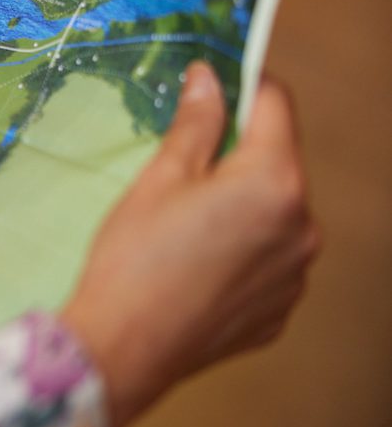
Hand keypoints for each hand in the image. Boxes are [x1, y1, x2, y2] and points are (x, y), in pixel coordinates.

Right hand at [60, 62, 319, 426]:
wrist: (122, 348)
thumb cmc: (134, 258)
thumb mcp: (160, 177)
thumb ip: (196, 122)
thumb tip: (210, 77)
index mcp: (275, 182)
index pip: (276, 106)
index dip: (245, 86)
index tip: (216, 85)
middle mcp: (303, 226)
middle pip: (276, 165)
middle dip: (237, 158)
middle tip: (180, 172)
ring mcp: (295, 275)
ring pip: (273, 216)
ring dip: (241, 208)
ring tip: (184, 229)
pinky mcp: (279, 312)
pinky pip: (267, 263)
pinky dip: (240, 255)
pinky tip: (195, 266)